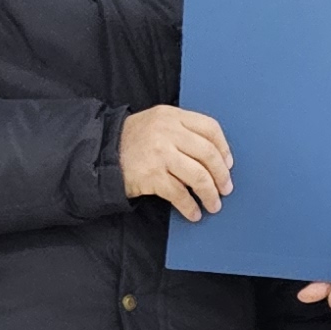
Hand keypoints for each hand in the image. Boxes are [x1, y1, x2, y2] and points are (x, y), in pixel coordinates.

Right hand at [121, 105, 233, 220]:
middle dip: (221, 175)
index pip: (210, 128)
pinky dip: (190, 206)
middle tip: (226, 189)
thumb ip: (182, 131)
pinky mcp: (152, 175)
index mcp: (172, 116)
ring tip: (214, 204)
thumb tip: (214, 156)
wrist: (102, 153)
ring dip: (210, 193)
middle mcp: (167, 132)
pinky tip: (194, 213)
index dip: (224, 148)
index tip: (228, 164)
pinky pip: (179, 194)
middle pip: (208, 154)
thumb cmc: (133, 140)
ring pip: (198, 175)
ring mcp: (160, 153)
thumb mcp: (157, 123)